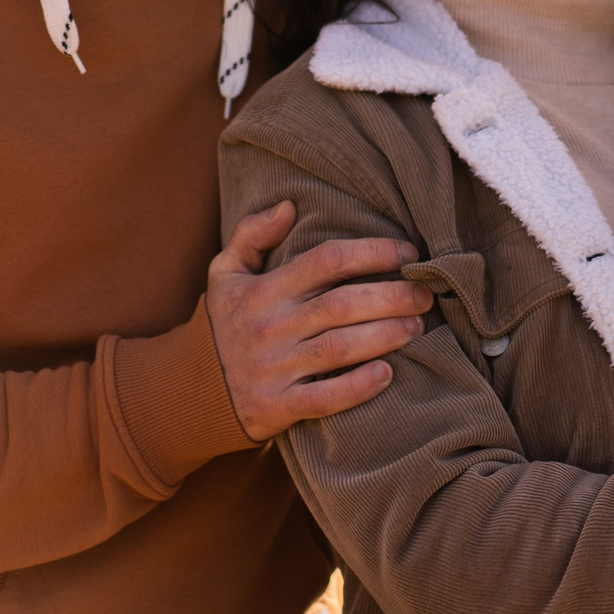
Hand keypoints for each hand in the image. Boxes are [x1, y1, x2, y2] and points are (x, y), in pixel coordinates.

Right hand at [206, 203, 430, 440]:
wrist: (187, 389)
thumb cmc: (222, 325)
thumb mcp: (225, 273)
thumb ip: (251, 234)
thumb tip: (288, 206)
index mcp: (264, 290)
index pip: (327, 260)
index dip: (373, 252)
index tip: (407, 253)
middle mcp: (270, 327)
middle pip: (342, 305)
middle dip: (392, 296)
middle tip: (426, 295)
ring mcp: (274, 369)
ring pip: (340, 348)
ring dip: (385, 336)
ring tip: (417, 327)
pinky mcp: (277, 407)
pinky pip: (325, 398)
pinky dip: (358, 387)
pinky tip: (388, 374)